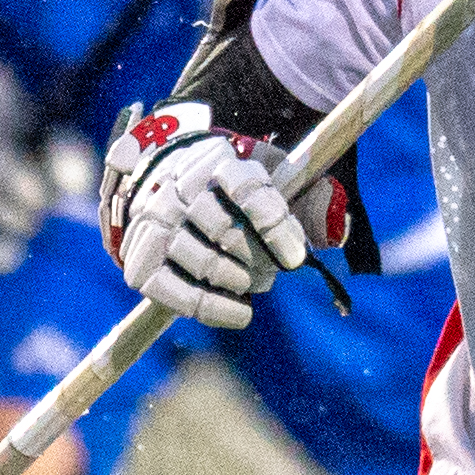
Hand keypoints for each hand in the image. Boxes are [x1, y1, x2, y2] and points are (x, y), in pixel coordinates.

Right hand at [97, 98, 307, 330]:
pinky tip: (242, 314)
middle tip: (273, 271)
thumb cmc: (232, 192)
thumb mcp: (273, 180)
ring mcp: (154, 223)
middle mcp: (177, 188)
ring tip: (253, 284)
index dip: (276, 227)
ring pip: (207, 263)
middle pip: (228, 233)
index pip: (248, 191)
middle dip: (261, 261)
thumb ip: (310, 201)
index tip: (297, 259)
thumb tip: (335, 231)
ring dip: (242, 283)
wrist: (166, 191)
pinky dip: (214, 310)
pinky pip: (178, 294)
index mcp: (215, 160)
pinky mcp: (139, 260)